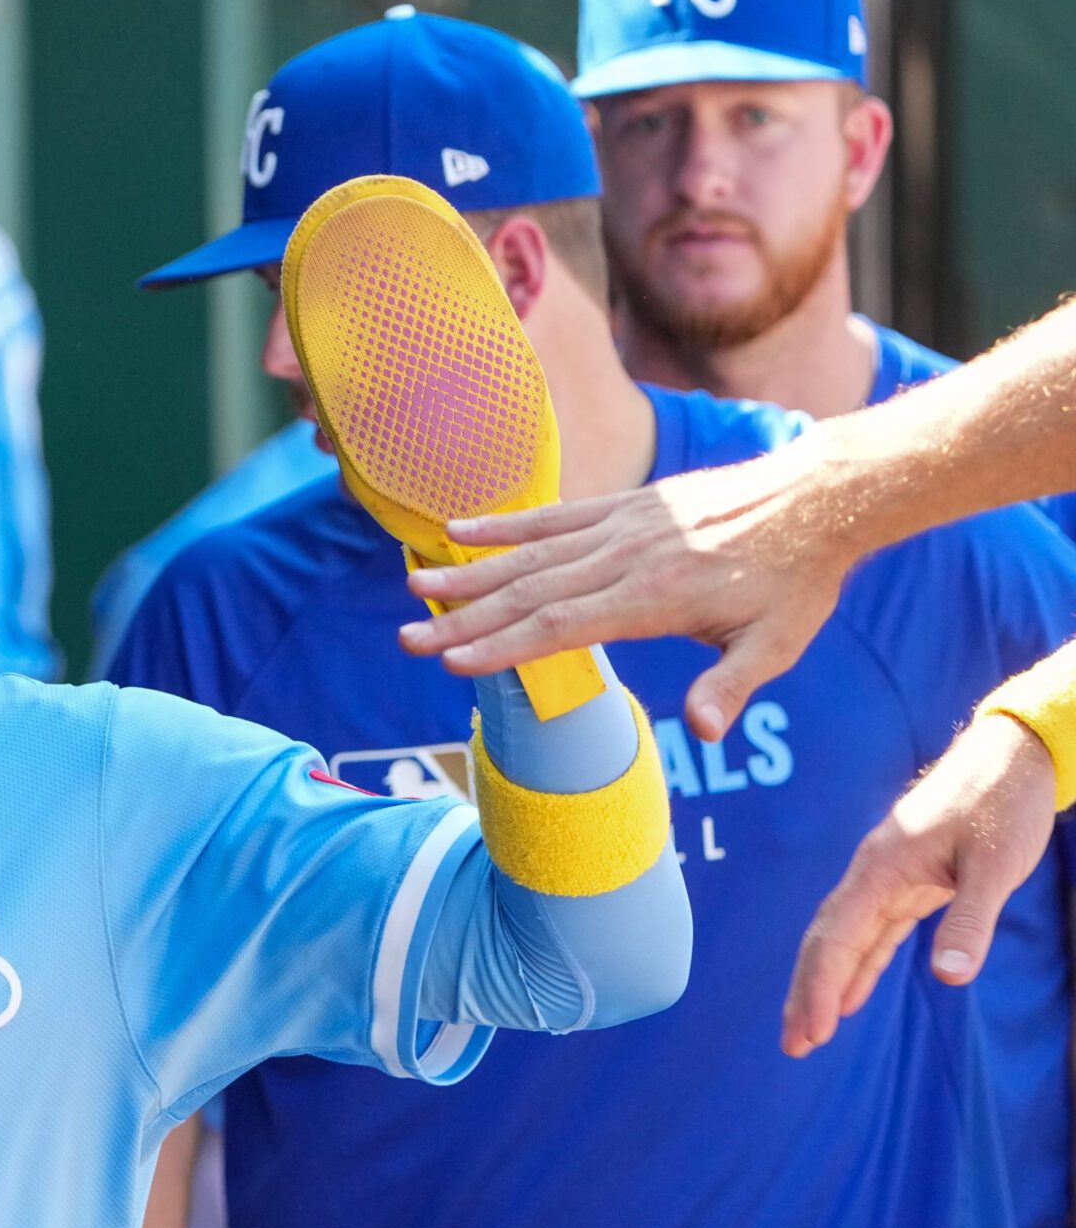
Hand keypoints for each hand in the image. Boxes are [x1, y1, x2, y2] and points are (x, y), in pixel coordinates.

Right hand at [398, 442, 855, 742]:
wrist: (819, 497)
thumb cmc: (798, 580)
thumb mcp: (777, 643)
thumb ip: (731, 686)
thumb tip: (706, 731)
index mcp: (654, 597)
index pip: (562, 626)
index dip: (504, 646)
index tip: (453, 662)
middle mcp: (625, 558)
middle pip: (529, 592)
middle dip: (464, 618)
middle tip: (408, 639)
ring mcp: (620, 527)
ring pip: (531, 554)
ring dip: (469, 572)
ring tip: (414, 586)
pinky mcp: (623, 506)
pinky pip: (554, 516)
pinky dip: (505, 524)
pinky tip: (460, 529)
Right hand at [783, 714, 1058, 1056]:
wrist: (1013, 755)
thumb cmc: (1003, 802)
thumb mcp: (996, 863)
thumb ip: (971, 919)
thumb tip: (950, 977)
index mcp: (879, 869)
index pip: (837, 937)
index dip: (820, 987)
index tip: (814, 1032)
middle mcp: (871, 876)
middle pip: (825, 941)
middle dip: (805, 993)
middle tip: (793, 1045)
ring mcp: (886, 880)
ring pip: (843, 939)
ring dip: (825, 983)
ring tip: (808, 1031)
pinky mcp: (908, 884)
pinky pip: (873, 932)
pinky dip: (860, 965)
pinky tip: (850, 996)